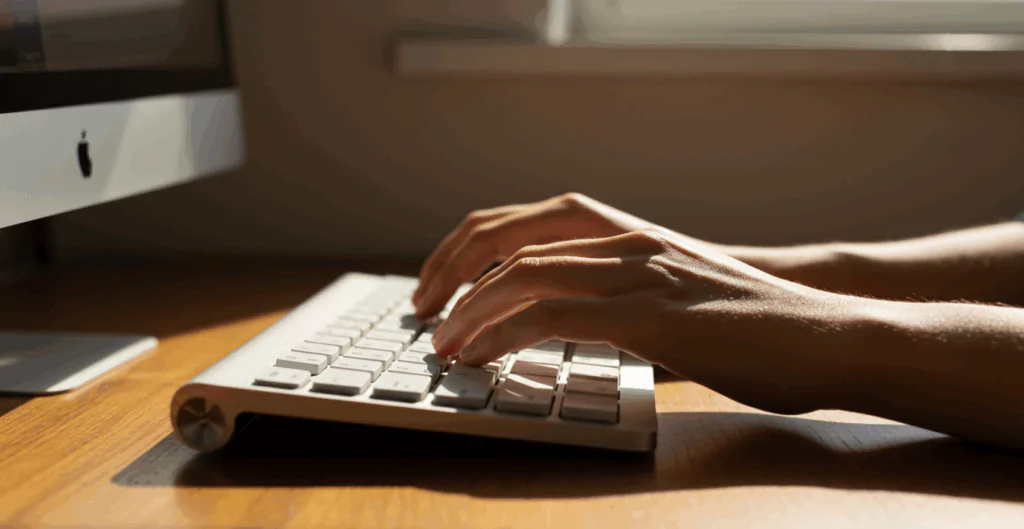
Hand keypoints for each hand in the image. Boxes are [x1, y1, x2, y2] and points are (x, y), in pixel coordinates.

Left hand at [432, 229, 861, 414]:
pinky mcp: (653, 318)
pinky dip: (506, 333)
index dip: (469, 246)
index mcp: (627, 234)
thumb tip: (558, 324)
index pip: (525, 220)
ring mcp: (639, 275)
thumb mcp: (673, 295)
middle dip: (451, 271)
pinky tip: (483, 356)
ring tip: (440, 342)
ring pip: (525, 273)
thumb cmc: (750, 322)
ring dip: (469, 308)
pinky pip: (556, 315)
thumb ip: (616, 298)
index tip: (438, 282)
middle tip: (420, 309)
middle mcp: (626, 242)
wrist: (826, 331)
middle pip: (510, 236)